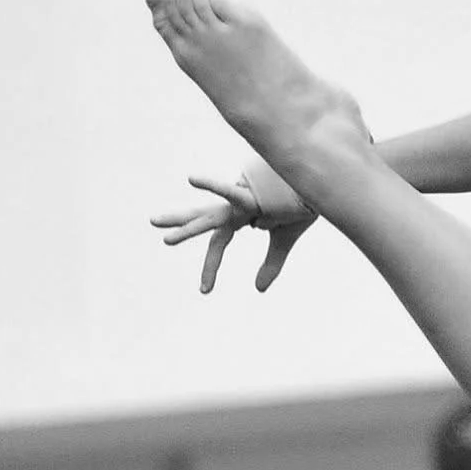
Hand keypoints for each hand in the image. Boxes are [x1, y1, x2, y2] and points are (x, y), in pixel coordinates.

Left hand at [150, 173, 313, 294]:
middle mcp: (236, 209)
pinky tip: (191, 179)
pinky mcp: (251, 197)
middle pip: (204, 220)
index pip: (218, 243)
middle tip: (153, 223)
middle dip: (181, 224)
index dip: (210, 267)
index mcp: (241, 217)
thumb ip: (270, 264)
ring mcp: (242, 203)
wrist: (317, 187)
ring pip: (210, 217)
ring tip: (156, 224)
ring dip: (186, 224)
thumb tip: (257, 289)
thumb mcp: (283, 238)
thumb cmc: (300, 205)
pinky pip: (230, 193)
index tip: (204, 290)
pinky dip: (212, 186)